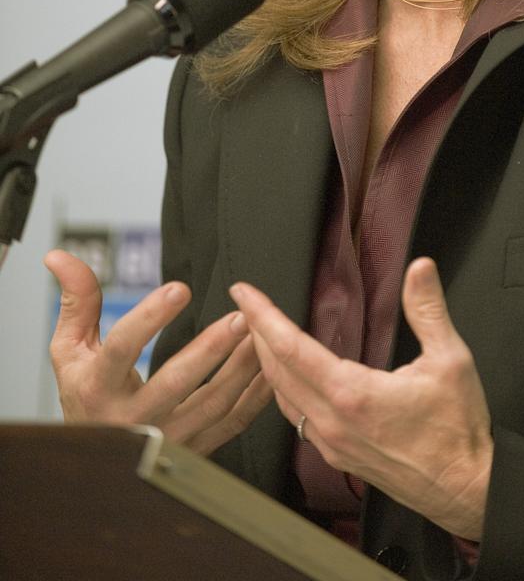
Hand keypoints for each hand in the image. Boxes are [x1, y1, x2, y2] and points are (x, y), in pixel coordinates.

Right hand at [45, 249, 272, 455]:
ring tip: (260, 333)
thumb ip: (76, 301)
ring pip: (211, 405)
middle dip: (210, 349)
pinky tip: (270, 368)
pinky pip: (232, 423)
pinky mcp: (193, 449)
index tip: (180, 287)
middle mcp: (131, 418)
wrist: (94, 461)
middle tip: (240, 317)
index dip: (150, 317)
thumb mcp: (69, 349)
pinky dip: (256, 397)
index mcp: (98, 387)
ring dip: (241, 369)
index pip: (123, 349)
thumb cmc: (85, 394)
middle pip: (175, 383)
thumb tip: (59, 255)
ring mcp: (165, 438)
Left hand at [231, 256, 493, 539]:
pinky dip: (283, 390)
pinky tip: (288, 380)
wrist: (466, 488)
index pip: (291, 348)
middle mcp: (334, 422)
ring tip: (259, 336)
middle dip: (256, 334)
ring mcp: (333, 444)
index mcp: (353, 395)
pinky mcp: (340, 456)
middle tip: (245, 306)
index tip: (244, 293)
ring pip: (283, 398)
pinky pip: (297, 419)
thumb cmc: (458, 431)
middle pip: (276, 372)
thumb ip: (428, 308)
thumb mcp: (451, 359)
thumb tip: (419, 268)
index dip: (263, 316)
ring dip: (266, 364)